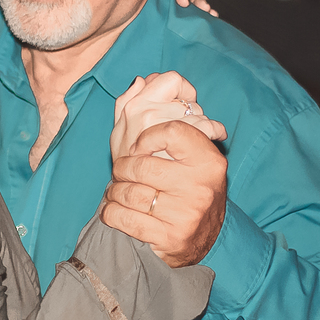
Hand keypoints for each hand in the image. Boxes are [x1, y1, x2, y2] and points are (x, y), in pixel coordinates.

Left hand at [102, 121, 227, 266]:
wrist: (203, 237)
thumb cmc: (187, 185)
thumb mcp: (184, 152)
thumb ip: (159, 113)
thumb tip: (140, 81)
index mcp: (208, 159)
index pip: (171, 130)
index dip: (147, 135)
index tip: (139, 146)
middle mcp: (201, 186)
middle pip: (142, 164)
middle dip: (123, 167)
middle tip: (121, 171)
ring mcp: (186, 214)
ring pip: (130, 192)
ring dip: (114, 191)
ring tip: (117, 190)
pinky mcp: (170, 238)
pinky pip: (125, 219)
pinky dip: (111, 213)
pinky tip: (113, 209)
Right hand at [111, 72, 226, 161]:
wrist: (130, 196)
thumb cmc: (127, 164)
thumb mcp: (118, 132)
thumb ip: (125, 102)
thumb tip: (141, 80)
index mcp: (134, 106)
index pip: (169, 79)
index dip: (180, 90)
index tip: (180, 104)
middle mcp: (148, 113)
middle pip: (187, 98)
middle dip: (190, 110)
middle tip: (186, 128)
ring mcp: (164, 128)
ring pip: (198, 112)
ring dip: (202, 123)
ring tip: (196, 137)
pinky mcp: (180, 144)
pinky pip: (206, 127)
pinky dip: (215, 131)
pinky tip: (215, 136)